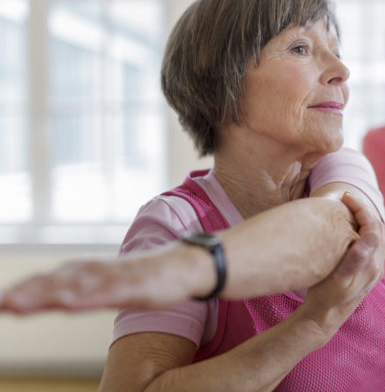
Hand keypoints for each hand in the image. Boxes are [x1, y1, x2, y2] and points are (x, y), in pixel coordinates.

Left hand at [0, 243, 202, 313]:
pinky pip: (105, 292)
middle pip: (54, 282)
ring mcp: (114, 277)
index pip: (49, 280)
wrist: (183, 266)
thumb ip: (83, 290)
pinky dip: (83, 297)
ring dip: (43, 294)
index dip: (23, 290)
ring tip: (15, 303)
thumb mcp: (108, 287)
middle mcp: (95, 271)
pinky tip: (66, 303)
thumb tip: (58, 298)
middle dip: (25, 293)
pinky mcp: (133, 284)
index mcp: (87, 272)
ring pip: (73, 287)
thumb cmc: (146, 279)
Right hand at [299, 193, 384, 337]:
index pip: (373, 226)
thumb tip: (369, 239)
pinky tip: (352, 227)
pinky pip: (373, 243)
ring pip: (378, 235)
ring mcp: (374, 269)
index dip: (361, 208)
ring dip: (366, 219)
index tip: (345, 197)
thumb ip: (355, 259)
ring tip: (350, 209)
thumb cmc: (326, 296)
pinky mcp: (368, 271)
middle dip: (365, 210)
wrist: (325, 317)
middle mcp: (378, 266)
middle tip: (348, 199)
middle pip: (379, 228)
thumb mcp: (337, 278)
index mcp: (372, 264)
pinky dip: (365, 229)